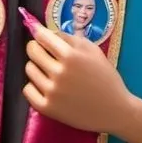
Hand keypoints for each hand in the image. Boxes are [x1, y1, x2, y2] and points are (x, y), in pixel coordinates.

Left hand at [21, 9, 132, 134]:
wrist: (114, 110)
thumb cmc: (105, 77)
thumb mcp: (93, 50)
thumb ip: (70, 38)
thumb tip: (49, 32)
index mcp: (71, 56)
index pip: (42, 37)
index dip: (39, 33)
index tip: (38, 34)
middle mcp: (59, 73)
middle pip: (33, 51)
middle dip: (36, 48)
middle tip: (44, 52)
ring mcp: (52, 92)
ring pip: (30, 69)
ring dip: (36, 66)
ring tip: (48, 70)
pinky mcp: (47, 108)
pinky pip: (27, 90)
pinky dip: (33, 86)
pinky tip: (44, 85)